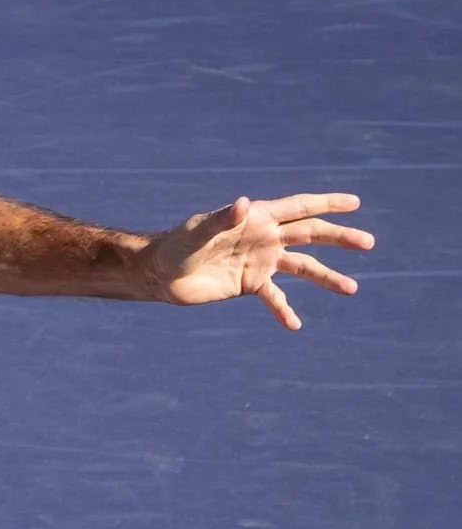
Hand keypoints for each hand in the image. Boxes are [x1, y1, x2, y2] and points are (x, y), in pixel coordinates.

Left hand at [146, 192, 373, 329]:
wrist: (160, 274)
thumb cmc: (176, 245)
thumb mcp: (197, 232)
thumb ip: (221, 220)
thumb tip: (243, 204)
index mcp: (257, 218)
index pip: (299, 208)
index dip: (327, 204)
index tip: (355, 203)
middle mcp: (265, 238)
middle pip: (311, 235)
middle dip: (340, 238)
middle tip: (369, 243)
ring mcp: (261, 261)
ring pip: (303, 268)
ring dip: (327, 277)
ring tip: (352, 289)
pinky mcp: (250, 285)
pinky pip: (275, 299)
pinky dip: (285, 311)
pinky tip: (295, 325)